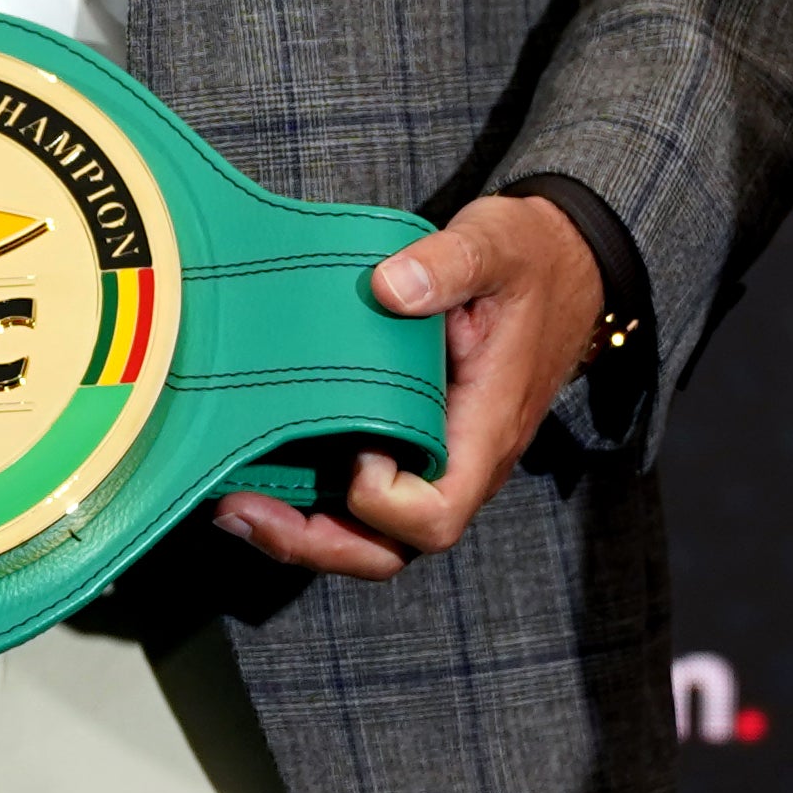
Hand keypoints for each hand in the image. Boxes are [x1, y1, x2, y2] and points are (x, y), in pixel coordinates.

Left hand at [210, 191, 596, 580]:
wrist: (561, 264)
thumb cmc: (528, 260)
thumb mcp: (496, 245)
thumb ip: (448, 263)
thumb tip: (389, 287)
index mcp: (484, 430)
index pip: (436, 513)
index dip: (385, 501)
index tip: (356, 451)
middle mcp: (461, 462)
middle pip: (391, 547)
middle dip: (315, 544)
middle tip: (239, 511)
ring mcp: (433, 458)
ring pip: (370, 534)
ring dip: (301, 531)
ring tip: (231, 503)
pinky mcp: (410, 444)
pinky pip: (362, 500)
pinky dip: (309, 499)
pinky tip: (255, 468)